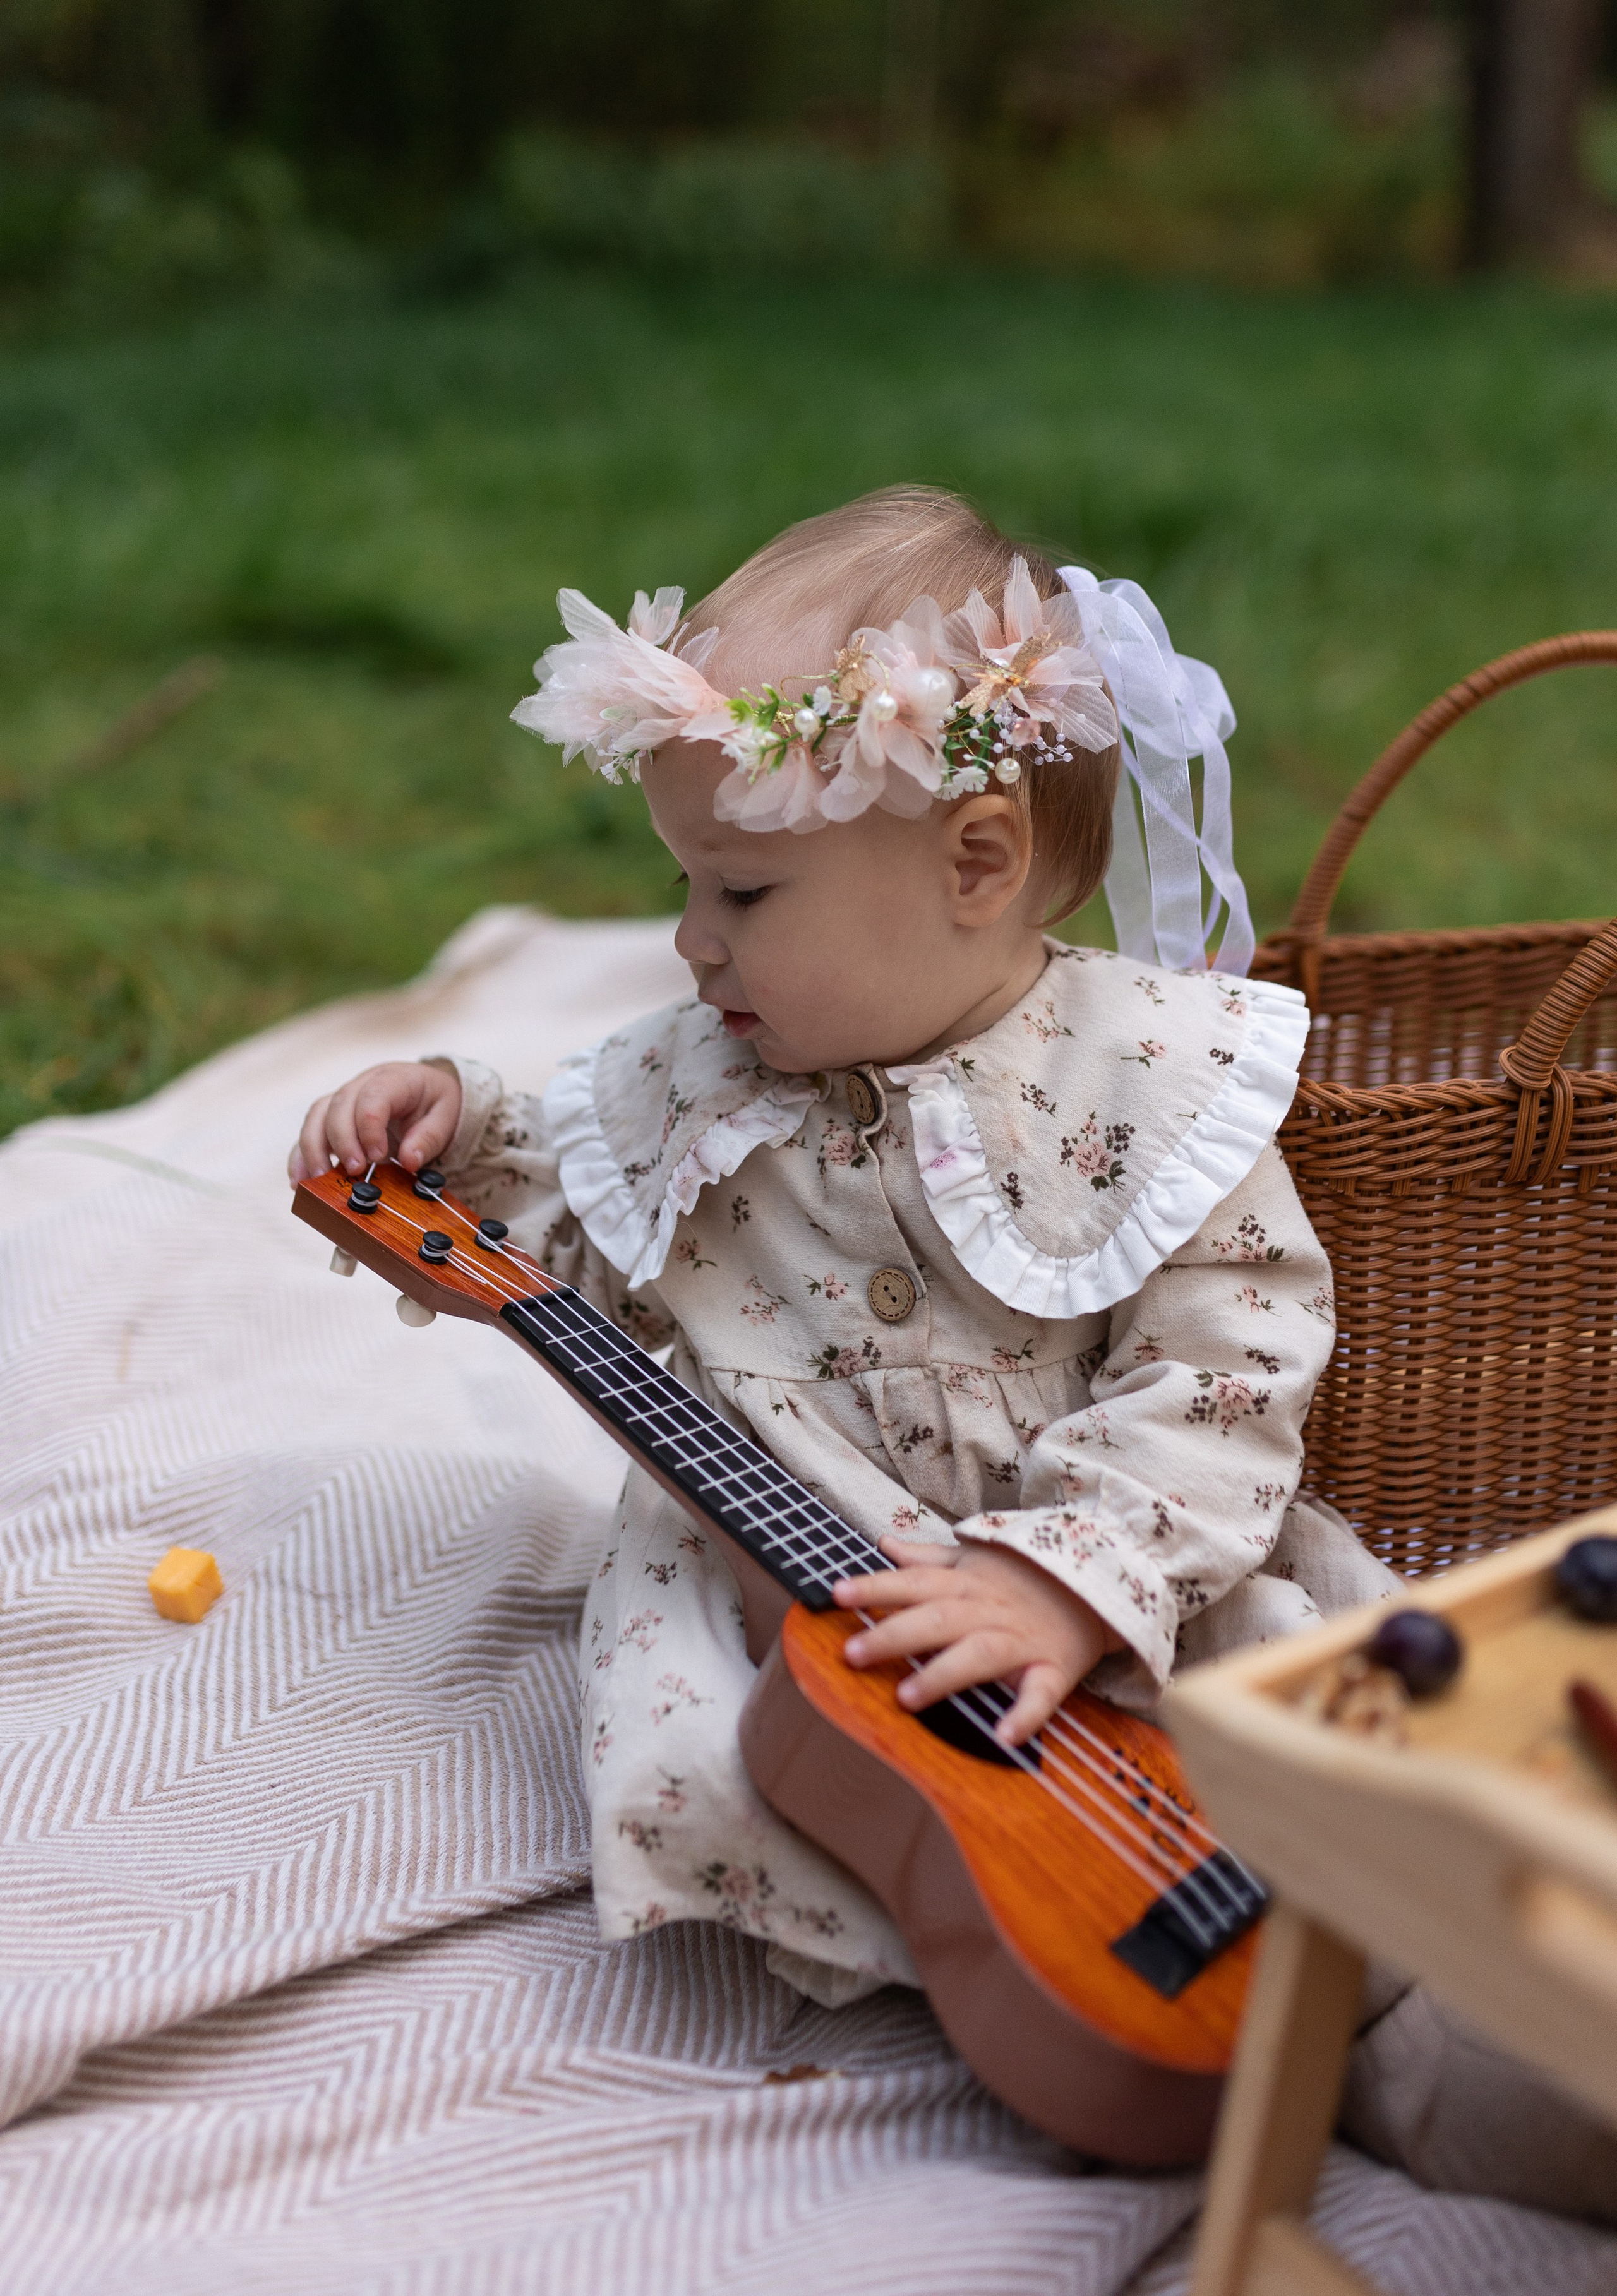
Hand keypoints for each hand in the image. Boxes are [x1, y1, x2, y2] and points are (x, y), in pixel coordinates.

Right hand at [287, 1061, 461, 1185]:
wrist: (425, 1093)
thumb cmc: (434, 1103)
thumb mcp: (445, 1116)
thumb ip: (429, 1137)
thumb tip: (409, 1161)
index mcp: (393, 1079)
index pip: (372, 1097)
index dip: (370, 1127)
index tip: (379, 1156)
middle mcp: (362, 1085)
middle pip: (338, 1106)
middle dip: (342, 1141)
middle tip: (354, 1170)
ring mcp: (342, 1100)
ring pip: (316, 1117)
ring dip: (313, 1149)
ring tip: (318, 1179)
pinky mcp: (330, 1118)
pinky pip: (309, 1132)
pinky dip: (300, 1156)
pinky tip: (299, 1180)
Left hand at [832, 1537, 1121, 1748]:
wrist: (1096, 1586)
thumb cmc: (1024, 1578)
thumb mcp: (976, 1558)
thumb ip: (928, 1557)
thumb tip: (883, 1545)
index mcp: (966, 1582)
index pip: (914, 1581)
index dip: (875, 1587)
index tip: (836, 1594)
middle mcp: (988, 1609)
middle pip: (936, 1619)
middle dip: (893, 1635)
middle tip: (851, 1654)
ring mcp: (1021, 1639)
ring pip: (978, 1655)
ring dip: (942, 1675)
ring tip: (905, 1698)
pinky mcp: (1053, 1669)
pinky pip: (1040, 1695)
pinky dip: (1025, 1716)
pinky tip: (1005, 1736)